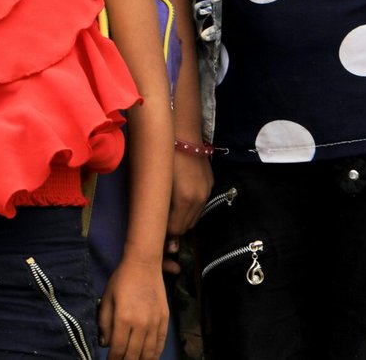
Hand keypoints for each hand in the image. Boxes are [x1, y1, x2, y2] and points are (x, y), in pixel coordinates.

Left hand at [99, 253, 167, 359]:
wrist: (144, 264)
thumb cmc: (121, 280)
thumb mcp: (106, 298)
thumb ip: (104, 322)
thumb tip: (105, 343)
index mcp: (123, 318)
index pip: (118, 348)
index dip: (113, 359)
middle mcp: (141, 324)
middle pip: (134, 354)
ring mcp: (155, 323)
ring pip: (149, 352)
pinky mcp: (165, 320)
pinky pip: (161, 343)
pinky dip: (155, 354)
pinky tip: (150, 358)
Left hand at [164, 151, 212, 272]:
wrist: (182, 131)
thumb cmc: (162, 155)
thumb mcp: (154, 180)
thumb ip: (155, 204)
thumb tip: (155, 225)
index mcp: (184, 199)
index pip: (175, 229)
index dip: (164, 233)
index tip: (155, 232)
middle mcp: (199, 199)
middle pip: (186, 226)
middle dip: (173, 229)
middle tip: (160, 225)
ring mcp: (207, 191)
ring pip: (195, 217)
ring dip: (182, 219)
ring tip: (169, 212)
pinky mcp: (210, 183)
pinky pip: (200, 204)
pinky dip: (190, 208)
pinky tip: (180, 200)